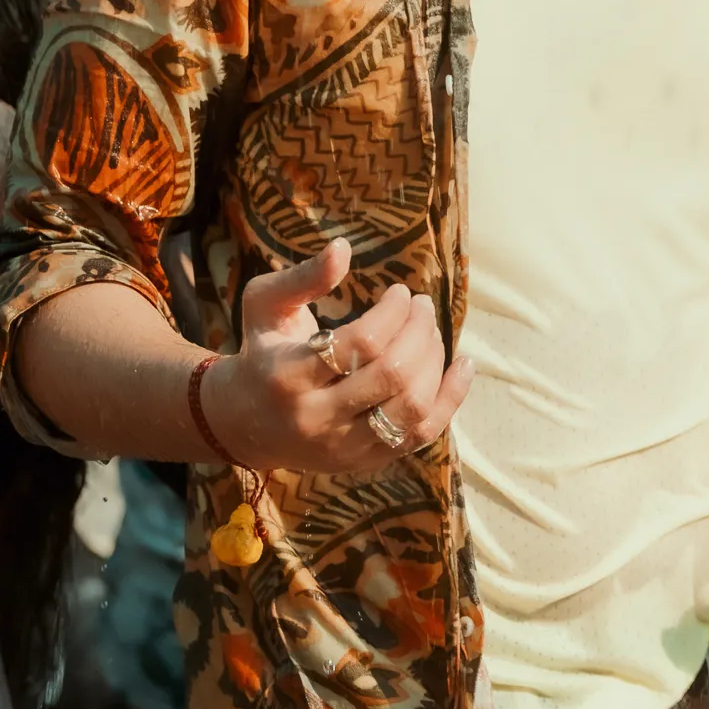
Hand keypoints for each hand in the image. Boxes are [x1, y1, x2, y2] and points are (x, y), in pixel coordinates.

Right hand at [201, 239, 472, 472]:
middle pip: (393, 375)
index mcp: (289, 377)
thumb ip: (302, 277)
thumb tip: (343, 247)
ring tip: (431, 331)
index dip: (394, 312)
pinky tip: (463, 365)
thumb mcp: (265, 305)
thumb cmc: (263, 350)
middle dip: (420, 332)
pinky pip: (422, 435)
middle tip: (423, 306)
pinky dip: (451, 399)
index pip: (361, 342)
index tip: (401, 292)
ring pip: (411, 408)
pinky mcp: (365, 461)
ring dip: (435, 362)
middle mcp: (317, 419)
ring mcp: (343, 447)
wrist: (244, 423)